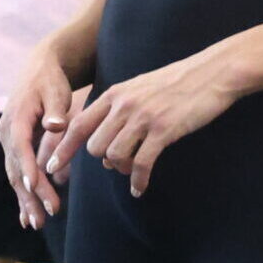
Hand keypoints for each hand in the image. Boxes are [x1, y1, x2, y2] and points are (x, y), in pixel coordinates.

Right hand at [0, 42, 79, 228]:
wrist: (38, 71)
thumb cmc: (50, 81)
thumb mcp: (55, 90)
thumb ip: (55, 109)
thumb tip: (54, 125)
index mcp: (16, 118)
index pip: (20, 147)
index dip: (26, 167)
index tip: (35, 187)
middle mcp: (7, 132)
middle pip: (15, 168)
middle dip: (29, 194)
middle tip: (44, 217)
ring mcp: (8, 141)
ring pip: (14, 175)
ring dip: (26, 200)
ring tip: (37, 223)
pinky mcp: (14, 147)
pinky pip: (16, 174)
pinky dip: (22, 195)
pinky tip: (26, 216)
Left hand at [60, 47, 247, 197]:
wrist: (213, 73)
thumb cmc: (176, 84)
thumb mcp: (138, 90)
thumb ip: (117, 112)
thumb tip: (103, 148)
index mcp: (113, 95)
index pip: (77, 125)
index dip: (62, 149)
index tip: (50, 167)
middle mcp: (122, 106)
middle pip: (94, 146)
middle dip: (102, 160)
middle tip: (118, 164)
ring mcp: (143, 118)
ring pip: (114, 155)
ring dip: (122, 169)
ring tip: (133, 171)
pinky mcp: (164, 130)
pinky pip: (141, 164)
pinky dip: (138, 180)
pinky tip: (140, 189)